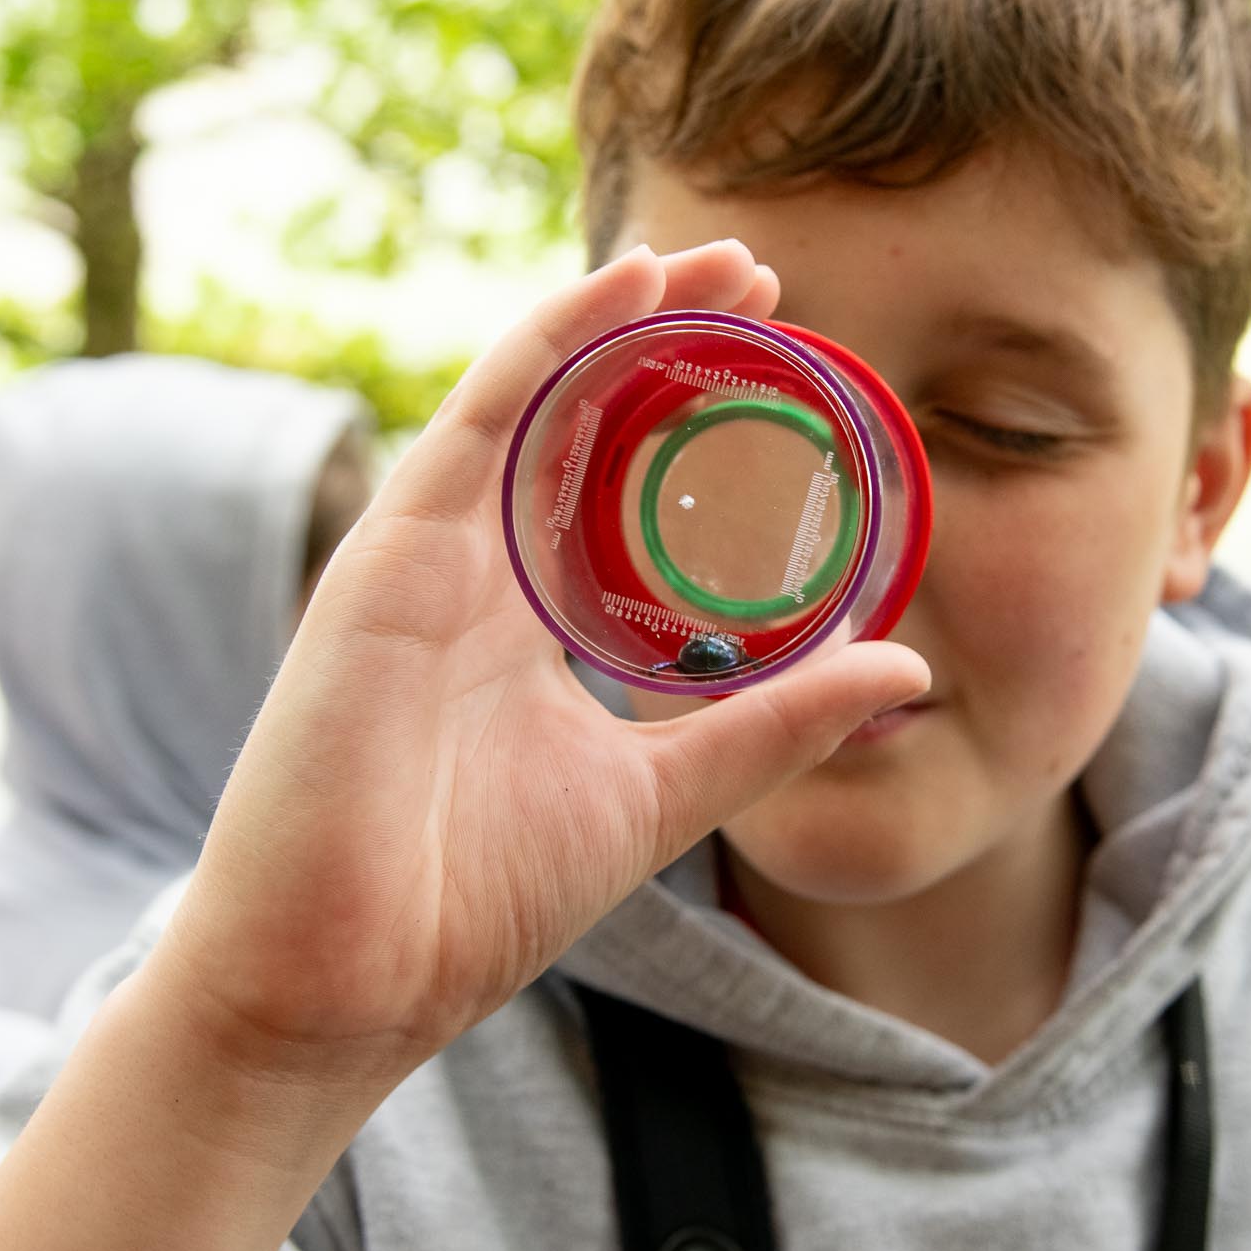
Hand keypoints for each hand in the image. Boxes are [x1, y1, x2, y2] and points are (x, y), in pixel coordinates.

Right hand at [0, 244, 925, 1250]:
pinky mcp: (385, 563)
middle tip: (762, 275)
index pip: (612, 476)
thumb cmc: (470, 900)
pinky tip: (622, 288)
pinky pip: (475, 423)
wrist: (346, 990)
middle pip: (575, 417)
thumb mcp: (661, 793)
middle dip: (665, 337)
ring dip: (618, 317)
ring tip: (711, 260)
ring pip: (528, 397)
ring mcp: (424, 558)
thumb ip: (770, 725)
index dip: (689, 403)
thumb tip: (903, 670)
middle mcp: (473, 570)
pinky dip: (546, 345)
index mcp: (524, 619)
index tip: (782, 349)